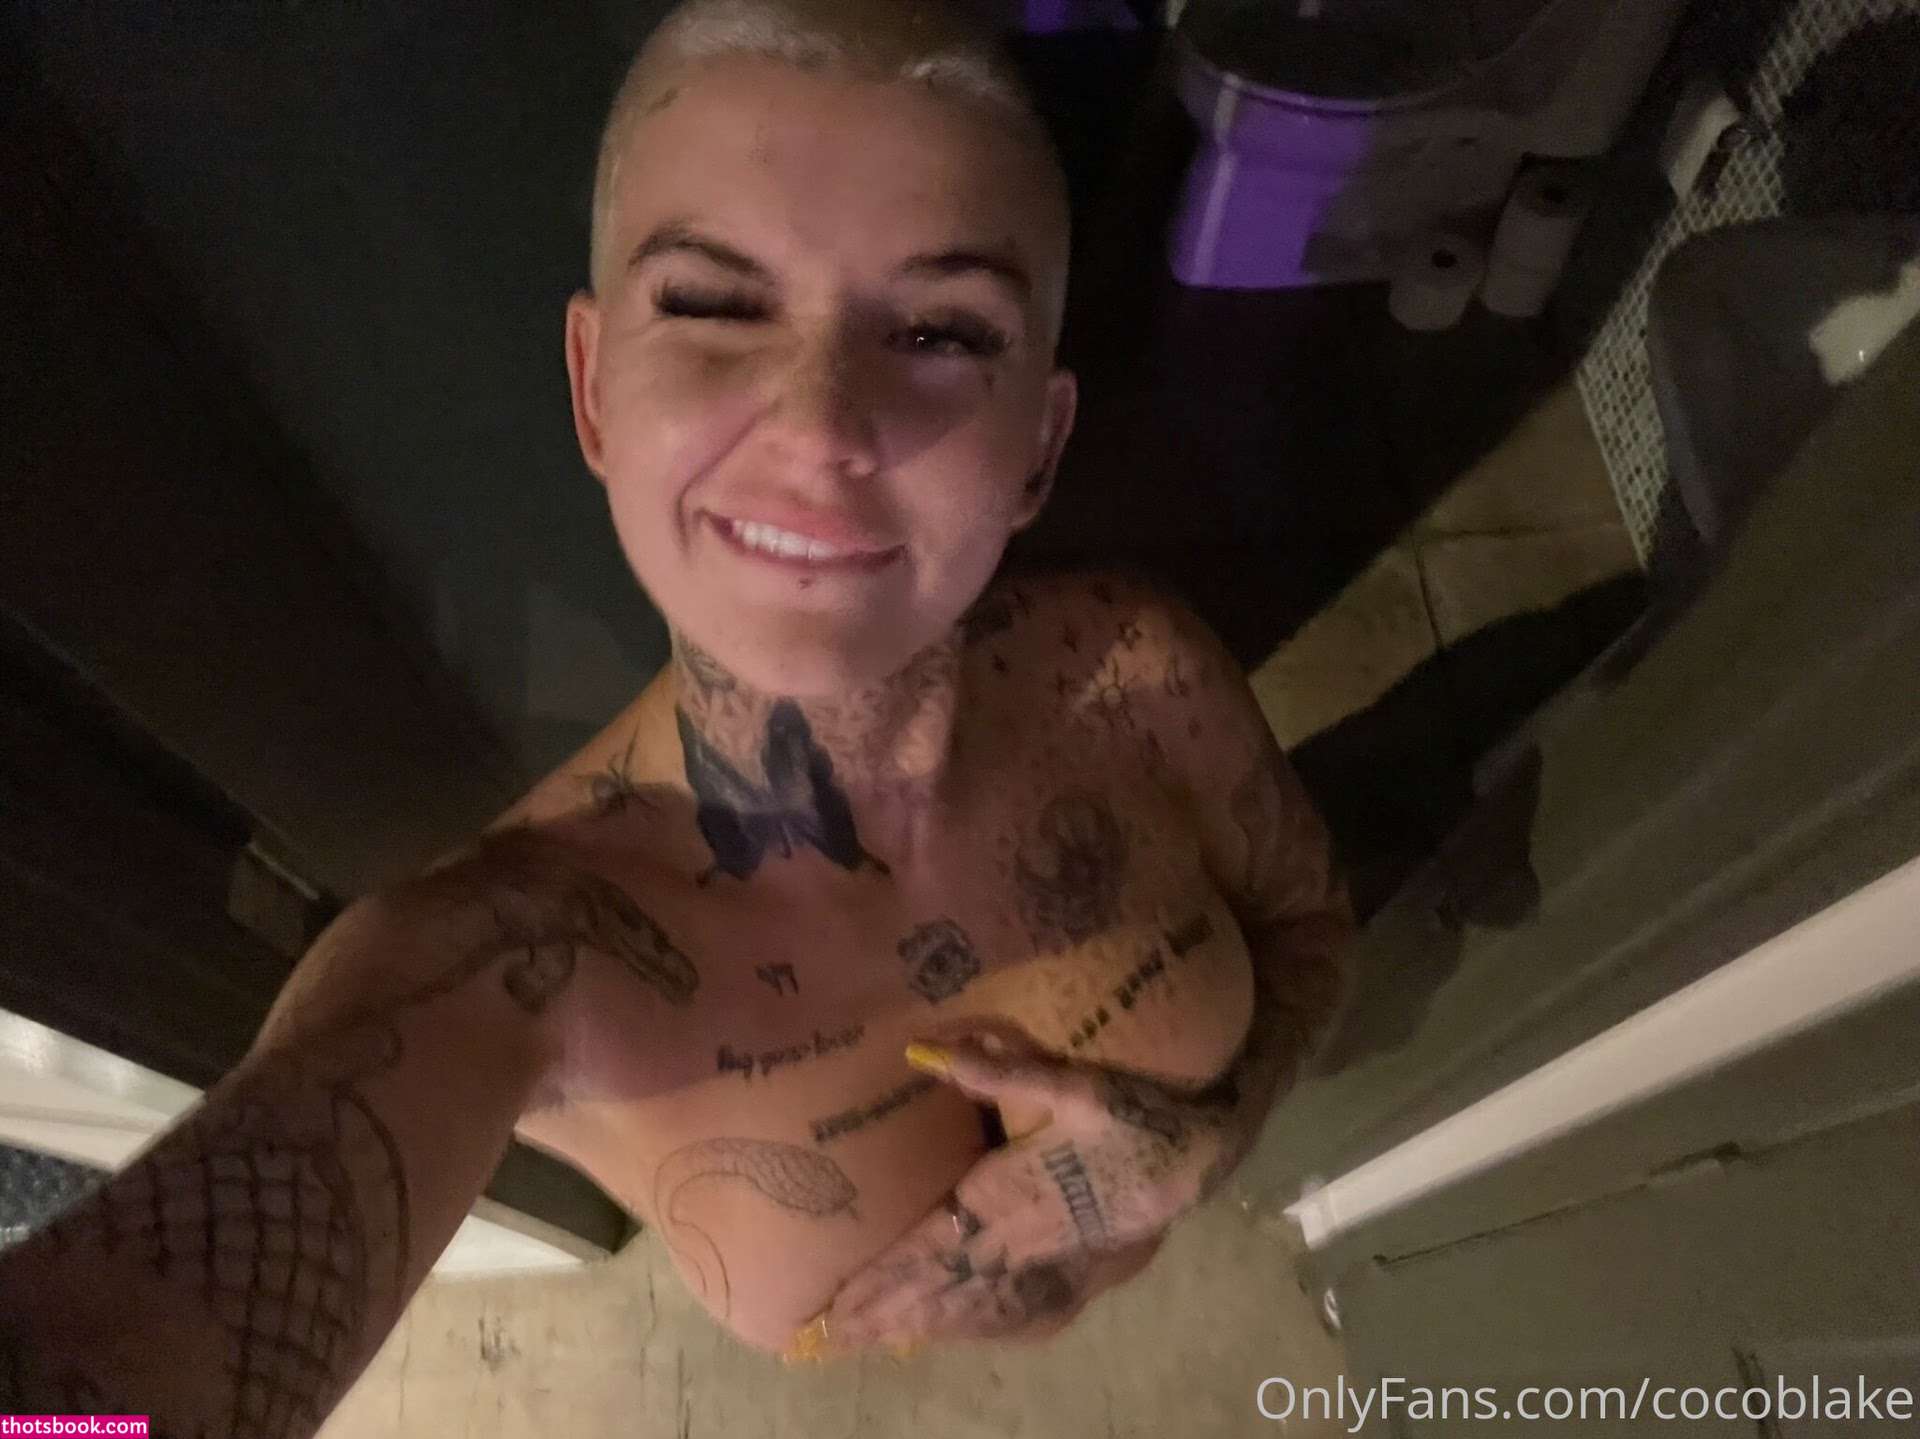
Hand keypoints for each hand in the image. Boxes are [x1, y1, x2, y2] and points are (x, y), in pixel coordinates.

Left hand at [791, 1032, 1245, 1358]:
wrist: (1194, 1158)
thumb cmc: (1132, 1115)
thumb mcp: (1070, 1084)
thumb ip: (998, 1069)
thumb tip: (926, 1050)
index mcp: (1010, 1193)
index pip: (934, 1243)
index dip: (885, 1274)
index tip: (840, 1298)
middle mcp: (1016, 1234)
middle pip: (939, 1282)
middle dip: (883, 1307)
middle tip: (829, 1332)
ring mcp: (1037, 1255)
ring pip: (964, 1298)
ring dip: (913, 1318)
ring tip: (862, 1337)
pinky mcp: (1056, 1262)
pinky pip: (997, 1302)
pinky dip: (957, 1320)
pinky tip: (931, 1329)